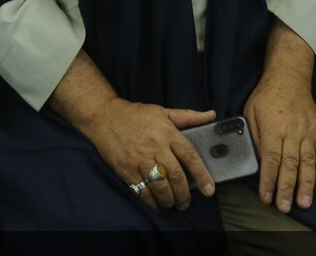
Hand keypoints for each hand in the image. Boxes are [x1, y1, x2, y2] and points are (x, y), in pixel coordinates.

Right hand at [76, 98, 215, 211]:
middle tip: (186, 203)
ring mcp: (138, 159)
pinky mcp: (125, 169)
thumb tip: (211, 115)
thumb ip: (188, 116)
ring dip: (169, 200)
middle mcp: (154, 146)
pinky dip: (151, 201)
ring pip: (159, 186)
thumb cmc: (136, 114)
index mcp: (167, 132)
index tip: (209, 189)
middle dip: (184, 194)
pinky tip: (156, 204)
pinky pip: (142, 190)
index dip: (201, 175)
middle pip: (175, 175)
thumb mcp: (163, 111)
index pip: (189, 156)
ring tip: (173, 204)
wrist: (104, 116)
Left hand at [245, 66, 315, 213]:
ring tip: (305, 203)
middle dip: (286, 187)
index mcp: (273, 128)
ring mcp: (308, 133)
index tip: (266, 196)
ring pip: (308, 163)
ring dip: (307, 185)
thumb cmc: (267, 96)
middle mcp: (292, 132)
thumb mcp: (251, 112)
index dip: (268, 180)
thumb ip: (255, 136)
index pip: (270, 159)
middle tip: (284, 206)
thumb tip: (259, 160)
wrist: (289, 77)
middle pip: (290, 164)